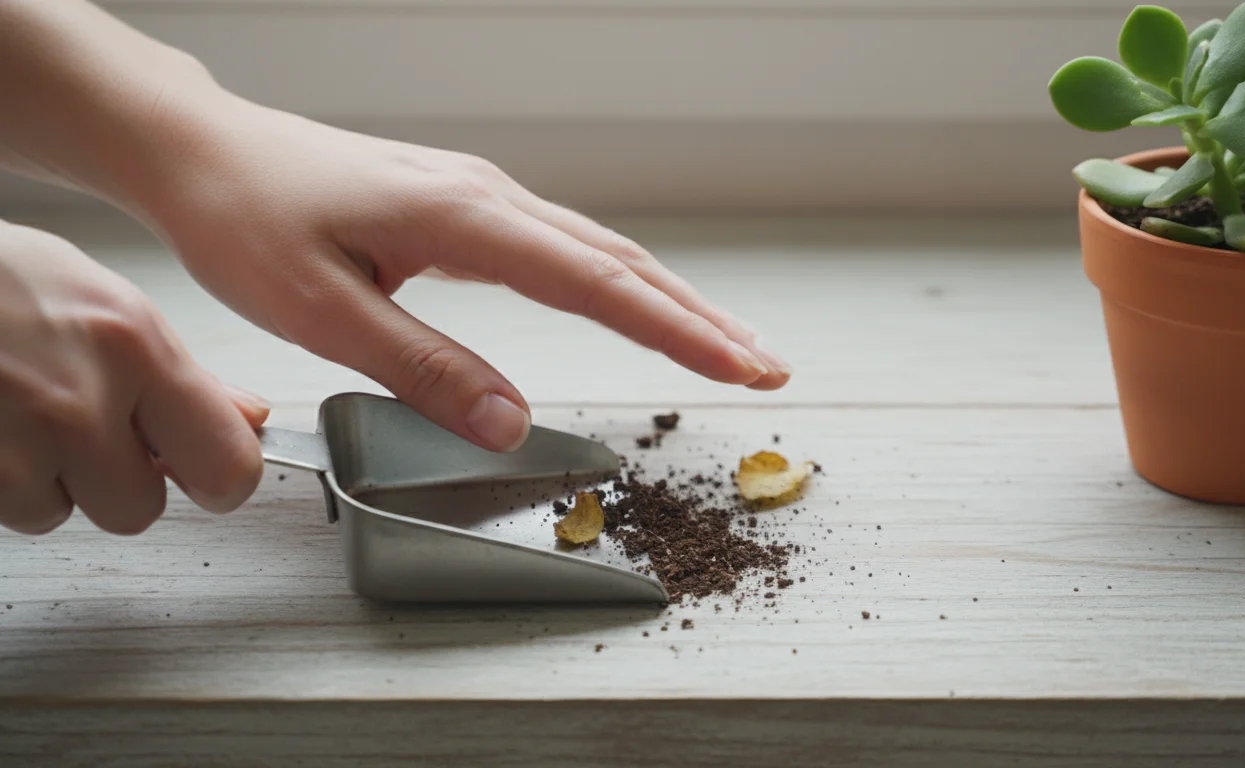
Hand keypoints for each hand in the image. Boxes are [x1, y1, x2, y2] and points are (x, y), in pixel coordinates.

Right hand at [0, 220, 269, 534]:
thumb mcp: (102, 298)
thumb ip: (182, 372)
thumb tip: (248, 418)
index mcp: (132, 347)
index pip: (227, 465)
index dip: (221, 480)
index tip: (208, 474)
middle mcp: (78, 400)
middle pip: (139, 509)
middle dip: (114, 481)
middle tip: (83, 430)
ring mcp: (12, 442)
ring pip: (60, 514)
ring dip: (45, 481)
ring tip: (19, 414)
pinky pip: (8, 511)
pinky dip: (1, 481)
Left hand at [136, 94, 790, 452]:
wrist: (205, 152)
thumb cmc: (250, 222)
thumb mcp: (324, 312)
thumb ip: (424, 369)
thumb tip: (510, 425)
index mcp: (466, 219)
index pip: (598, 285)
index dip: (677, 331)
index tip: (741, 367)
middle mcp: (490, 198)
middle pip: (622, 262)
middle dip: (701, 318)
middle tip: (766, 365)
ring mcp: (483, 197)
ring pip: (602, 252)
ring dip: (670, 300)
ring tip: (726, 344)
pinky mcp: (467, 207)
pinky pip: (566, 248)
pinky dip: (620, 284)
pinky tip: (638, 305)